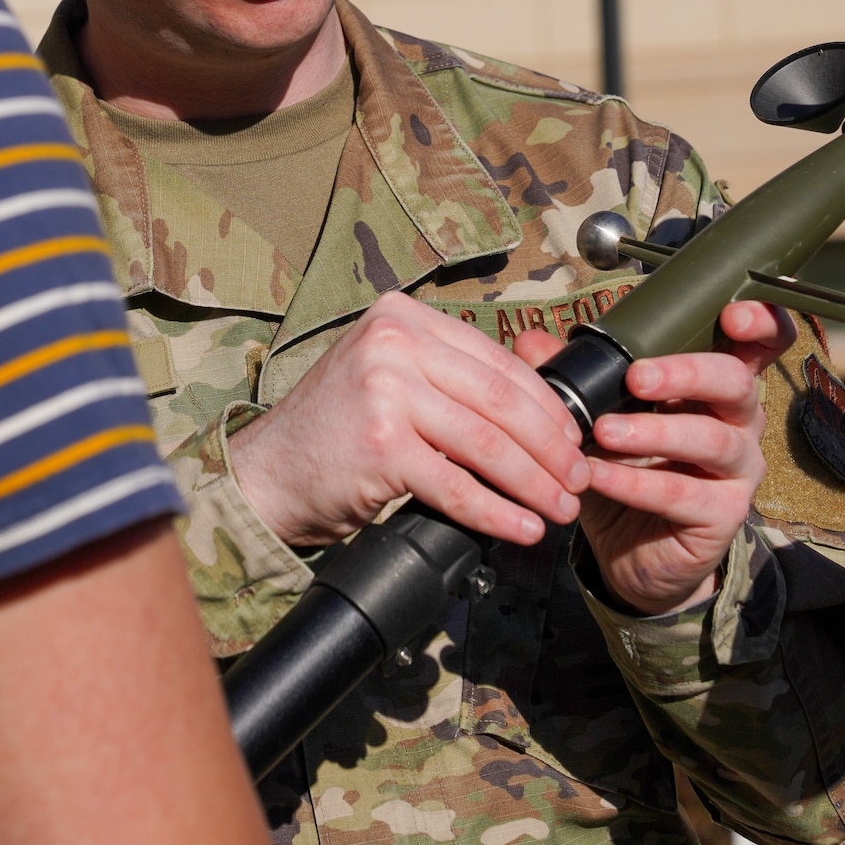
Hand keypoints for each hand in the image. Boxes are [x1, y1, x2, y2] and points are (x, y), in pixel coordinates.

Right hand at [228, 291, 588, 548]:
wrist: (266, 473)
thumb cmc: (334, 429)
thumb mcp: (387, 374)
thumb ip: (446, 374)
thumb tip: (536, 403)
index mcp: (403, 318)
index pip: (497, 359)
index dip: (545, 402)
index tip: (573, 436)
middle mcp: (394, 344)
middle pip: (500, 399)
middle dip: (551, 445)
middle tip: (578, 477)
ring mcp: (386, 391)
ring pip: (488, 443)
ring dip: (535, 482)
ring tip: (560, 508)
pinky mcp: (382, 445)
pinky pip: (459, 486)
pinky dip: (498, 512)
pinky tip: (521, 526)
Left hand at [517, 301, 793, 615]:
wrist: (632, 551)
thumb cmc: (627, 468)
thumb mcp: (598, 416)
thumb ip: (571, 377)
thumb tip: (531, 339)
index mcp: (716, 383)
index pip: (759, 342)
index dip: (758, 321)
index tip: (730, 316)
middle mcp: (740, 420)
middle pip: (736, 382)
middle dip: (687, 373)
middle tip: (636, 377)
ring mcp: (738, 469)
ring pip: (712, 440)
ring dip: (654, 432)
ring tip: (604, 431)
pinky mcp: (724, 514)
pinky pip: (682, 493)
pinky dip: (635, 483)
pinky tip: (597, 476)